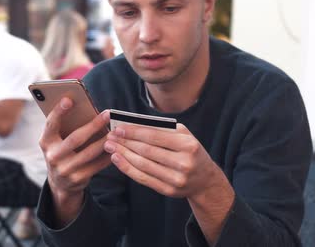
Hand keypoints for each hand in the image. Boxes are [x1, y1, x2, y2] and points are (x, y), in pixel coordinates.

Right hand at [38, 97, 111, 224]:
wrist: (59, 182)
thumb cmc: (61, 151)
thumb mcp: (56, 141)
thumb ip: (65, 127)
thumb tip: (84, 107)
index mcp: (46, 142)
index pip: (51, 124)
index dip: (58, 111)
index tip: (69, 99)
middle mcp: (53, 156)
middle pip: (75, 138)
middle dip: (93, 125)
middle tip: (107, 114)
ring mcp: (65, 169)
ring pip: (89, 152)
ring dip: (105, 140)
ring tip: (116, 130)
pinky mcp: (77, 179)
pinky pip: (97, 165)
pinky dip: (108, 155)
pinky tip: (117, 146)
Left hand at [103, 123, 219, 198]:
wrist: (205, 180)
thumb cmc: (190, 151)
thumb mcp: (184, 136)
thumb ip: (162, 129)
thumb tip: (133, 123)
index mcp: (188, 145)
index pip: (155, 137)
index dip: (134, 132)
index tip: (119, 128)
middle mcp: (183, 163)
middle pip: (147, 151)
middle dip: (125, 143)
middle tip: (110, 136)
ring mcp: (176, 179)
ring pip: (143, 165)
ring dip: (123, 155)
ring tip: (110, 147)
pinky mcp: (169, 191)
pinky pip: (144, 178)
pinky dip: (127, 168)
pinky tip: (117, 159)